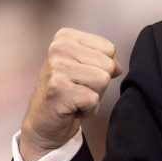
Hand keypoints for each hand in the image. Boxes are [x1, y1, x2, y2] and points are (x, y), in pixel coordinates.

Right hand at [20, 28, 122, 160]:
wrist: (43, 122)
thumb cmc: (68, 92)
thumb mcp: (85, 67)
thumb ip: (104, 59)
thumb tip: (118, 67)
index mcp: (66, 37)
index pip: (109, 49)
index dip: (103, 67)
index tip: (83, 76)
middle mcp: (59, 48)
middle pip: (108, 65)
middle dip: (100, 83)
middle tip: (79, 89)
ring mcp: (57, 69)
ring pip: (103, 80)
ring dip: (95, 96)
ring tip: (76, 97)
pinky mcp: (58, 89)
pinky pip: (94, 99)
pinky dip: (89, 109)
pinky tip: (73, 108)